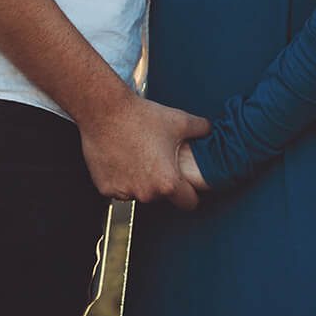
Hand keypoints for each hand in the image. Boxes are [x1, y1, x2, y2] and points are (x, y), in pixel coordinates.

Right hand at [79, 95, 210, 209]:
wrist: (104, 111)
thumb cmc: (142, 117)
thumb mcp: (179, 121)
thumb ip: (201, 129)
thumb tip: (211, 131)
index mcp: (168, 183)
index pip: (189, 203)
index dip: (190, 193)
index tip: (186, 184)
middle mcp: (146, 194)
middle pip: (162, 197)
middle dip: (162, 183)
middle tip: (158, 159)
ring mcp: (123, 193)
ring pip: (139, 193)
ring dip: (140, 181)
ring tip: (137, 154)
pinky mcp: (105, 188)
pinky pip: (119, 188)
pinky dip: (120, 178)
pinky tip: (120, 157)